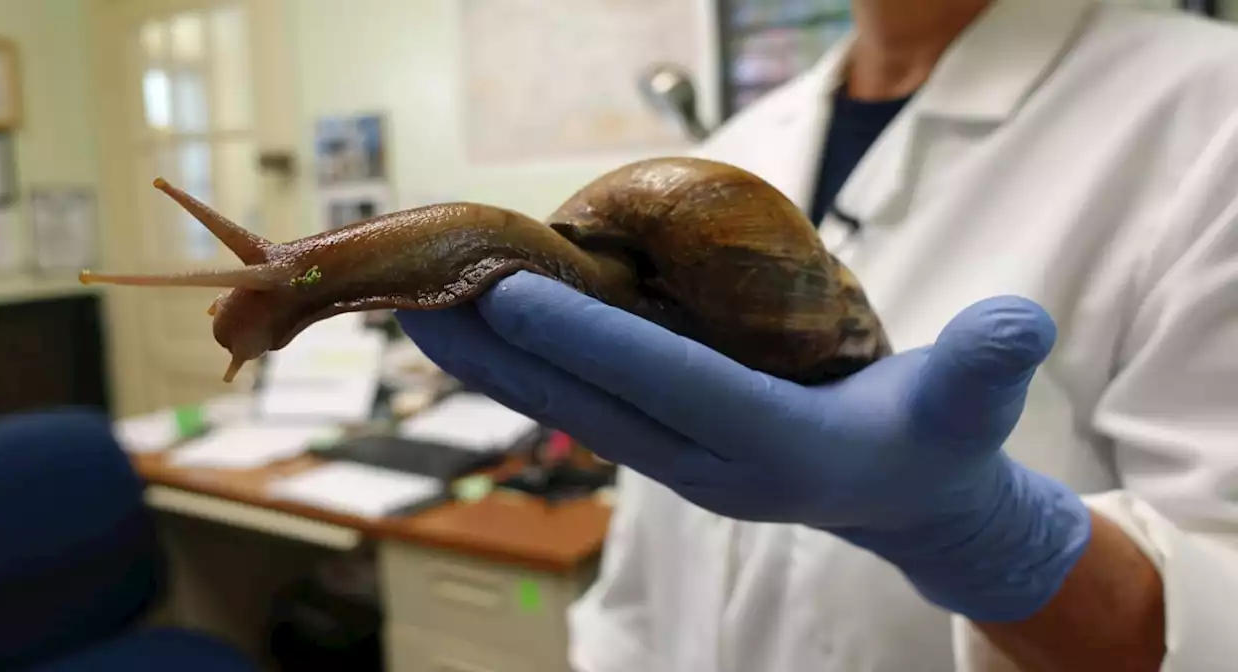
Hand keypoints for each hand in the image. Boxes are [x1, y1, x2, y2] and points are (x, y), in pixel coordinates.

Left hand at [395, 271, 1091, 621]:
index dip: (590, 338)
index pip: (667, 383)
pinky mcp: (671, 447)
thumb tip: (1019, 323)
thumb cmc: (938, 441)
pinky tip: (492, 335)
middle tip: (425, 299)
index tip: (512, 291)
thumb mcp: (971, 404)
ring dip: (501, 365)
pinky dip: (536, 369)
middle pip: (592, 399)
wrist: (909, 501)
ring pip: (576, 406)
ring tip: (427, 315)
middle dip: (507, 354)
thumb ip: (986, 367)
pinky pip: (590, 402)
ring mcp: (681, 460)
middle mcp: (708, 462)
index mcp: (772, 447)